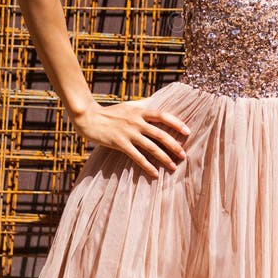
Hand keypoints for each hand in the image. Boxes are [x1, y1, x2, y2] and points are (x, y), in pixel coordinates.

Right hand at [71, 99, 189, 179]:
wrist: (89, 117)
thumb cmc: (110, 112)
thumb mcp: (129, 106)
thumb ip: (143, 107)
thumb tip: (157, 104)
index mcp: (140, 111)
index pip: (163, 115)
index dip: (176, 123)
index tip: (187, 132)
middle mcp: (136, 121)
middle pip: (160, 133)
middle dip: (174, 145)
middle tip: (184, 155)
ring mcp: (128, 132)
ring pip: (151, 147)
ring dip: (164, 158)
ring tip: (173, 166)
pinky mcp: (119, 143)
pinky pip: (136, 156)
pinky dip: (147, 165)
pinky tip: (154, 173)